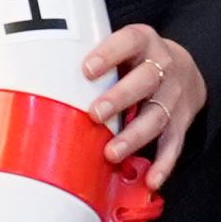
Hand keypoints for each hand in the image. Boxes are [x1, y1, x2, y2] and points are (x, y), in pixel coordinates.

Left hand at [84, 21, 206, 187]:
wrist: (184, 69)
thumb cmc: (135, 60)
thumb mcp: (120, 46)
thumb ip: (92, 58)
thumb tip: (37, 74)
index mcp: (143, 41)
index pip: (128, 42)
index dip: (109, 54)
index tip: (87, 70)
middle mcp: (163, 66)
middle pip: (146, 81)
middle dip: (120, 98)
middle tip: (95, 114)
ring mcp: (173, 96)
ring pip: (157, 116)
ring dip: (134, 136)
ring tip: (111, 153)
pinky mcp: (181, 121)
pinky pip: (173, 144)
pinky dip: (163, 164)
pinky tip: (150, 180)